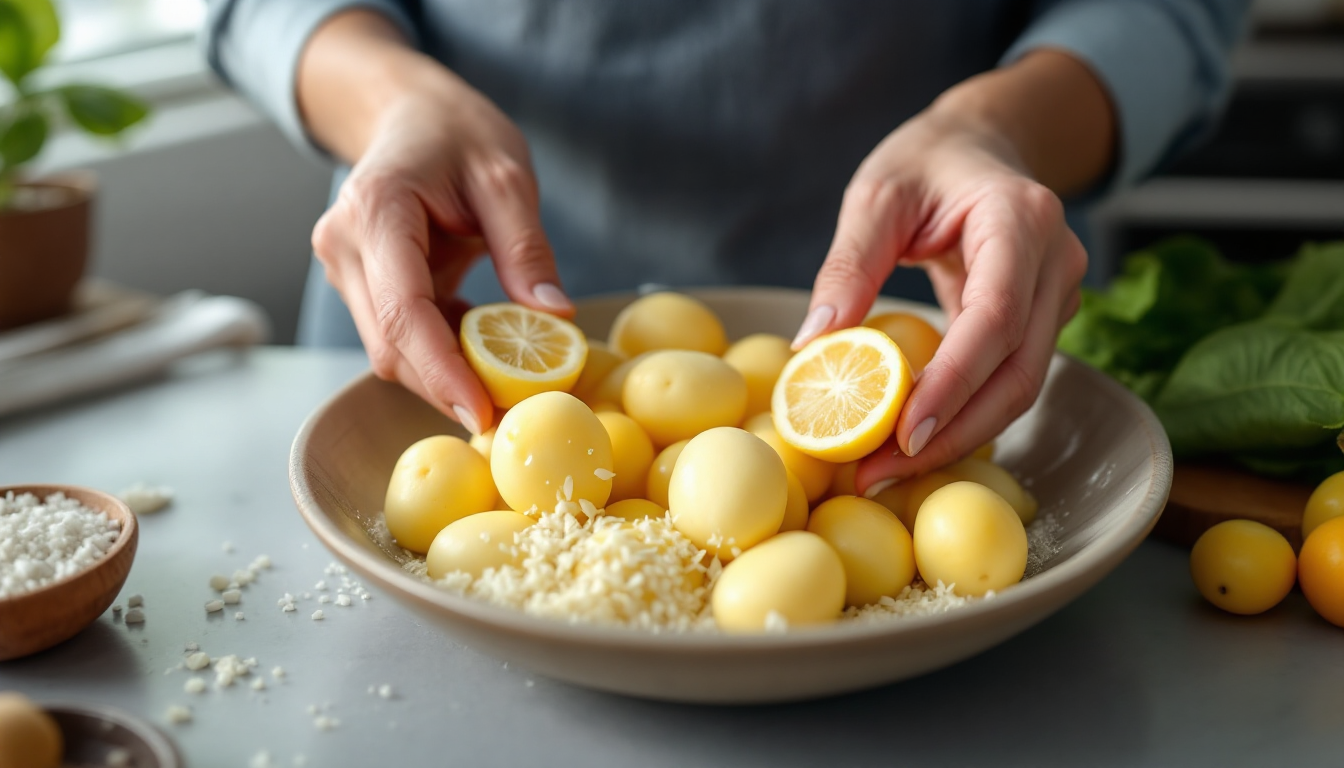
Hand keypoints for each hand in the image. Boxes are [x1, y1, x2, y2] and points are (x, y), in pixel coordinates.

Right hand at [299, 11, 571, 435]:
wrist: (409, 114)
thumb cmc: (457, 134)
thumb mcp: (507, 177)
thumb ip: (526, 248)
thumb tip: (555, 318)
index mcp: (375, 210)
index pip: (401, 311)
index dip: (441, 371)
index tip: (483, 413)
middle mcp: (344, 246)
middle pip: (390, 345)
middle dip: (448, 384)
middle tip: (514, 411)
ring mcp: (346, 269)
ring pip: (391, 351)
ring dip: (447, 373)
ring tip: (509, 377)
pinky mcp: (361, 286)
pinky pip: (401, 336)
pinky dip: (444, 352)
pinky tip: (485, 343)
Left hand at [792, 51, 1109, 493]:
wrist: (981, 145)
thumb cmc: (926, 161)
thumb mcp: (875, 195)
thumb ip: (848, 264)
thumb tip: (812, 345)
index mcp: (1020, 219)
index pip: (997, 317)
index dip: (954, 383)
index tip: (904, 436)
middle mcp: (1056, 262)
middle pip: (1020, 371)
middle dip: (953, 434)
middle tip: (878, 474)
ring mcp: (1059, 296)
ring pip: (1022, 387)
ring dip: (958, 437)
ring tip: (884, 470)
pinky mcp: (1044, 322)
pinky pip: (1010, 380)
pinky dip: (965, 416)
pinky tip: (911, 442)